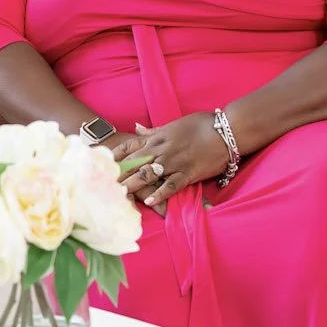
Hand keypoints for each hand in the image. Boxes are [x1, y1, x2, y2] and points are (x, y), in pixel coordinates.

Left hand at [111, 115, 229, 213]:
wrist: (226, 129)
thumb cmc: (201, 124)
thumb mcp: (173, 124)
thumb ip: (153, 130)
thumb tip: (136, 127)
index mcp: (157, 138)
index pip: (129, 147)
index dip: (114, 157)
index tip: (100, 164)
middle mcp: (161, 149)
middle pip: (134, 163)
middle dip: (118, 175)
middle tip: (102, 186)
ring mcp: (174, 161)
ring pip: (148, 174)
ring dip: (132, 185)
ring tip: (119, 196)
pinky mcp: (188, 172)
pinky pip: (171, 185)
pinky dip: (159, 193)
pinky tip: (148, 202)